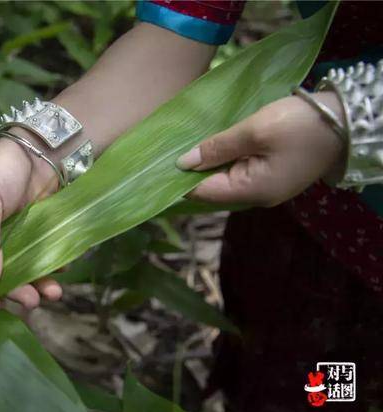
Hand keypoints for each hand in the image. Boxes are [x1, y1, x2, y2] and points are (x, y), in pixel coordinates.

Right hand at [0, 135, 62, 308]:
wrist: (42, 150)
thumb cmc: (3, 168)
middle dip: (11, 293)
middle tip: (30, 301)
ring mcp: (9, 243)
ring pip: (18, 276)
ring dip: (33, 287)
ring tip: (52, 293)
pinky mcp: (32, 240)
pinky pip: (38, 263)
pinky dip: (49, 272)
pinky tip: (60, 273)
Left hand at [176, 92, 345, 206]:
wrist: (347, 121)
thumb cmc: (300, 125)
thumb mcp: (254, 130)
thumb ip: (217, 147)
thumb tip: (183, 163)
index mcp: (251, 191)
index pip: (202, 192)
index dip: (179, 180)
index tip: (157, 165)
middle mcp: (257, 197)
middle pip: (213, 188)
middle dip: (192, 171)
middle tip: (167, 151)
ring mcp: (266, 188)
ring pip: (226, 180)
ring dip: (209, 164)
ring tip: (186, 146)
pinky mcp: (273, 176)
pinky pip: (240, 172)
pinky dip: (226, 161)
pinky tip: (214, 146)